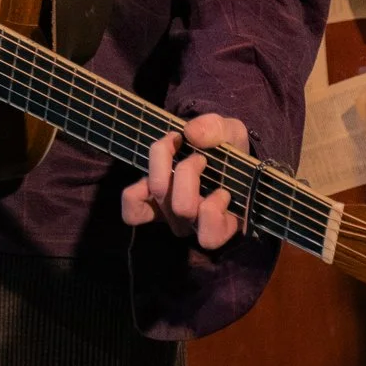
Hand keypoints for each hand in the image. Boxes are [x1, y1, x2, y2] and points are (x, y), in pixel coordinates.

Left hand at [120, 113, 248, 249]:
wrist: (209, 148)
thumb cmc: (226, 150)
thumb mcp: (232, 133)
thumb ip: (218, 130)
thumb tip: (192, 133)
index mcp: (224, 220)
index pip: (210, 235)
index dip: (213, 209)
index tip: (223, 190)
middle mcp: (195, 225)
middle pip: (182, 208)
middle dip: (190, 172)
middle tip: (199, 158)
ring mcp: (170, 218)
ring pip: (159, 196)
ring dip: (165, 167)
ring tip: (175, 153)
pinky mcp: (149, 209)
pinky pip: (132, 209)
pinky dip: (137, 190)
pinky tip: (151, 174)